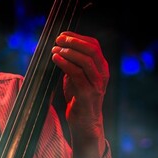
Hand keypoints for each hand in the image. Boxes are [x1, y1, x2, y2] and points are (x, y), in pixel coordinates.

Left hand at [52, 31, 108, 157]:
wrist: (84, 124)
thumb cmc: (79, 100)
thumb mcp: (76, 78)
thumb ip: (73, 64)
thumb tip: (60, 48)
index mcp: (101, 68)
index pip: (94, 45)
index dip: (78, 37)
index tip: (63, 34)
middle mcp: (102, 74)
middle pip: (91, 49)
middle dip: (74, 41)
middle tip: (58, 39)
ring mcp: (96, 84)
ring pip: (85, 60)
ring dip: (68, 51)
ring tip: (55, 49)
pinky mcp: (88, 94)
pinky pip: (76, 74)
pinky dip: (65, 64)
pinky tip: (55, 59)